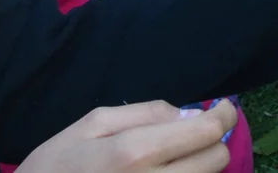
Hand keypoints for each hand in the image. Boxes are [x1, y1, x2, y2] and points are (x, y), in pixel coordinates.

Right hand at [16, 101, 239, 172]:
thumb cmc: (54, 168)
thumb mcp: (90, 125)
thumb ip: (144, 113)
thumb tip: (190, 114)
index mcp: (132, 153)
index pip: (206, 132)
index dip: (223, 116)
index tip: (221, 110)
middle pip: (215, 160)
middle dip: (210, 143)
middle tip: (191, 137)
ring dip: (199, 169)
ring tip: (172, 160)